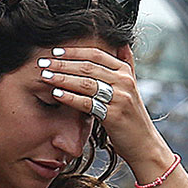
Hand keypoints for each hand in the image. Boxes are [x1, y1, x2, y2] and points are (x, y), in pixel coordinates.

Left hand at [38, 44, 175, 184]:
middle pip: (88, 67)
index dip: (74, 51)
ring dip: (63, 78)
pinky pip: (87, 103)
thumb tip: (122, 43)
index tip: (55, 51)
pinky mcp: (114, 115)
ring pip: (86, 83)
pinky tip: (56, 94)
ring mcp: (120, 98)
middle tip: (43, 62)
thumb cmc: (132, 116)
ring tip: (45, 75)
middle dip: (63, 63)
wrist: (144, 144)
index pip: (96, 54)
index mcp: (125, 72)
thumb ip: (127, 65)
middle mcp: (124, 82)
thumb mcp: (132, 87)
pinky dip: (70, 97)